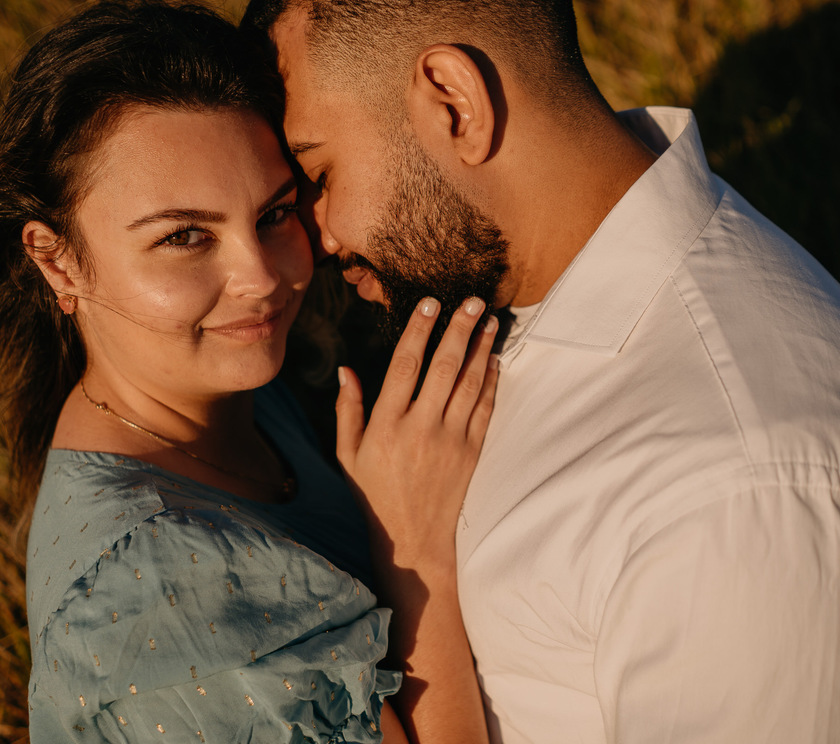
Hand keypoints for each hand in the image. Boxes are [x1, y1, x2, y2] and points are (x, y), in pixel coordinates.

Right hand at [336, 296, 499, 565]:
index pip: (404, 365)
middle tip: (475, 300)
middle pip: (444, 366)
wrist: (412, 538)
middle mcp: (420, 427)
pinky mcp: (471, 451)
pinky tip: (494, 359)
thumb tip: (345, 370)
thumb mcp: (348, 454)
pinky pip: (485, 408)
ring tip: (491, 321)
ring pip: (470, 383)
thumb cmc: (374, 493)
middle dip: (460, 329)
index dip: (418, 331)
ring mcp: (450, 439)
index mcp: (386, 424)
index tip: (430, 304)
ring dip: (482, 348)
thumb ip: (348, 410)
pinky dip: (492, 381)